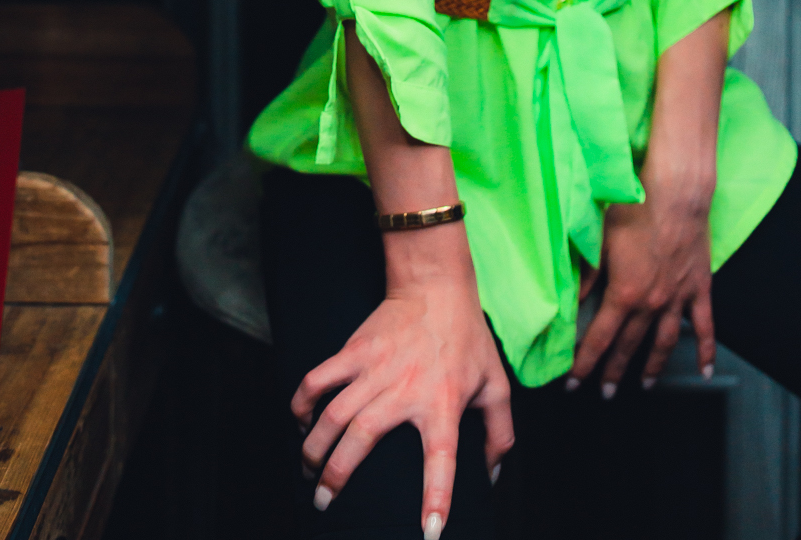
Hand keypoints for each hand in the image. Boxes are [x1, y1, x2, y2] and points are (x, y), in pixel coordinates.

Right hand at [293, 243, 513, 537]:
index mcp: (444, 402)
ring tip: (308, 472)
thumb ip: (500, 434)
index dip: (436, 497)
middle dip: (336, 476)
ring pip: (333, 415)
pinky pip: (318, 379)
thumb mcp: (496, 384)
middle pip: (361, 439)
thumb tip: (490, 478)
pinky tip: (300, 422)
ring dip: (314, 448)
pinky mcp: (354, 350)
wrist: (436, 285)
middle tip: (323, 502)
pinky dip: (302, 402)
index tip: (428, 532)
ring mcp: (375, 369)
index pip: (442, 458)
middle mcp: (405, 389)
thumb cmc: (467, 337)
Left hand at [569, 175, 715, 394]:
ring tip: (643, 384)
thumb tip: (568, 304)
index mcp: (623, 294)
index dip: (584, 363)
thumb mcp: (600, 242)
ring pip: (663, 343)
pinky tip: (706, 372)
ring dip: (652, 367)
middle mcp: (651, 304)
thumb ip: (586, 276)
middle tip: (604, 394)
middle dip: (613, 372)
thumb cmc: (634, 210)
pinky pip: (704, 327)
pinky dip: (706, 351)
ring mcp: (677, 299)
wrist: (676, 194)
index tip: (573, 385)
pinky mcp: (699, 289)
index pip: (599, 338)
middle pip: (629, 346)